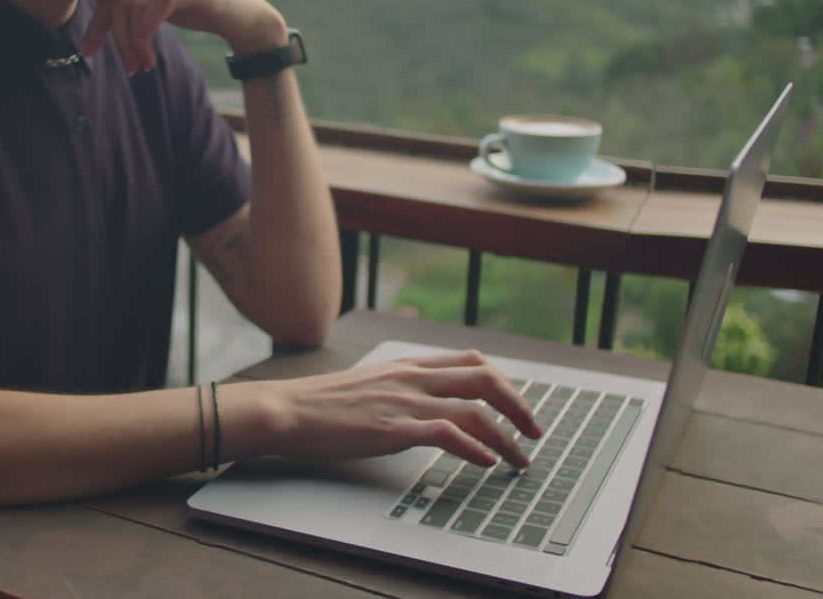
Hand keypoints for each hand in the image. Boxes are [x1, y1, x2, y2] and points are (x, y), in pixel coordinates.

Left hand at [79, 0, 287, 71]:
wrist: (246, 17)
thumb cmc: (202, 13)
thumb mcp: (161, 9)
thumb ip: (135, 8)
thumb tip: (101, 27)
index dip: (96, 24)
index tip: (87, 51)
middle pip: (119, 2)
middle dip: (118, 40)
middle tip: (129, 68)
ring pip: (134, 7)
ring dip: (134, 43)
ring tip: (143, 65)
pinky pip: (156, 6)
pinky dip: (146, 34)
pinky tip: (149, 57)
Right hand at [262, 350, 542, 468]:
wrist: (287, 409)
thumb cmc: (321, 403)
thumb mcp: (368, 383)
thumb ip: (399, 386)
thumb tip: (422, 402)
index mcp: (407, 364)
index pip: (470, 360)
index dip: (503, 381)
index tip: (516, 403)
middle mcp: (413, 376)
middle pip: (485, 378)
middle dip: (518, 405)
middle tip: (535, 430)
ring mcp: (405, 400)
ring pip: (475, 409)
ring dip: (506, 436)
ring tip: (520, 459)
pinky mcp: (394, 426)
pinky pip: (447, 433)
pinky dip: (474, 448)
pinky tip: (487, 462)